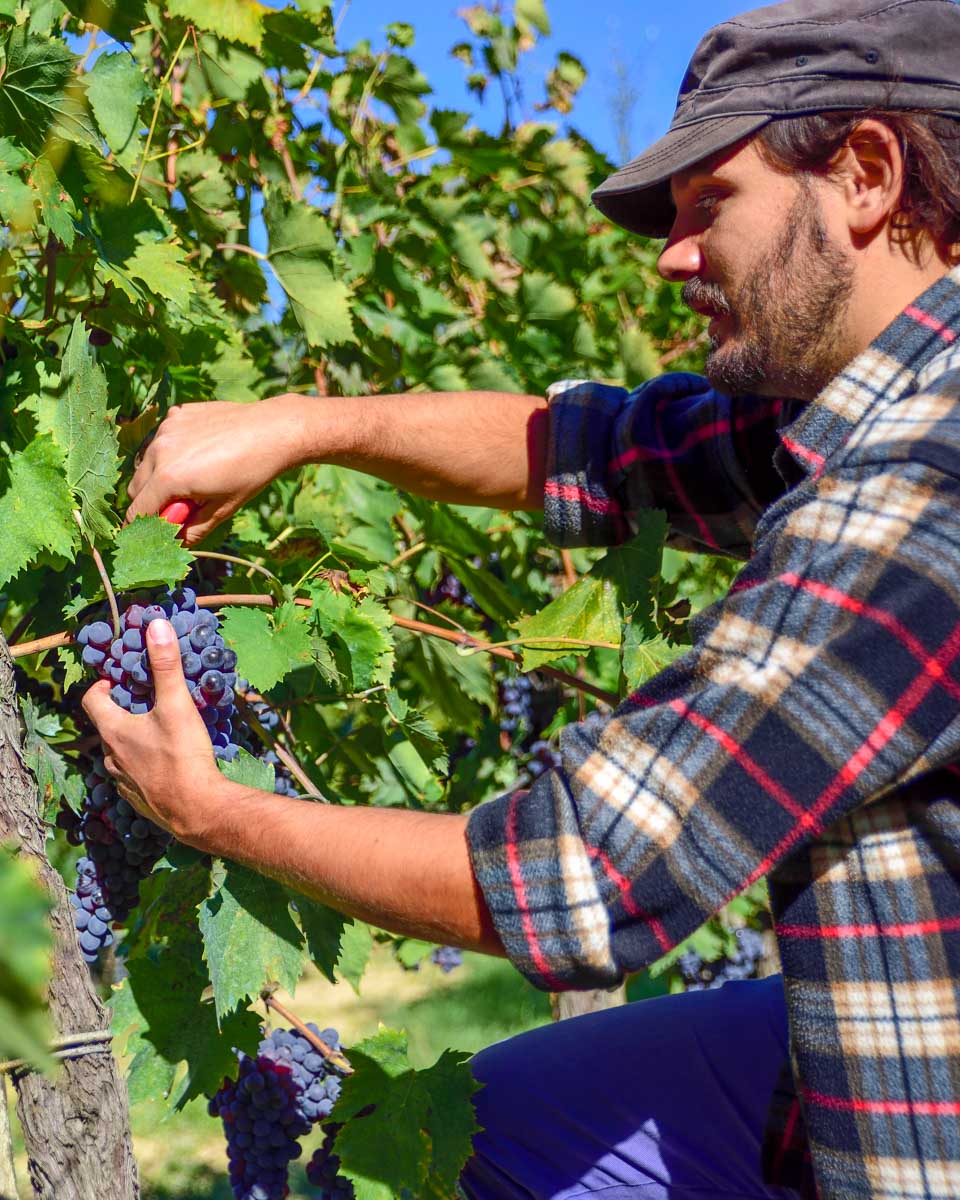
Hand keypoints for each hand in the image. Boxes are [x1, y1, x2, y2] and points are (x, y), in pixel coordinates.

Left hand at [81, 618, 223, 844]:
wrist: (197, 810)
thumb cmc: (183, 755)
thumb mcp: (176, 704)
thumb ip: (166, 664)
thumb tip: (156, 625)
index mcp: (114, 731)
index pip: (91, 700)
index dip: (102, 685)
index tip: (120, 679)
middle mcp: (112, 757)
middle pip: (107, 726)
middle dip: (123, 711)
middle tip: (147, 701)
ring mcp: (123, 781)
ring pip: (121, 754)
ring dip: (134, 740)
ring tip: (160, 731)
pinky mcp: (139, 799)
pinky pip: (134, 776)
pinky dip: (145, 765)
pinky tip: (167, 763)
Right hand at [126, 393, 314, 546]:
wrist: (274, 430)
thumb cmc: (252, 472)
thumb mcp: (223, 509)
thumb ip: (194, 530)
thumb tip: (177, 543)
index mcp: (169, 477)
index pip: (137, 511)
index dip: (145, 525)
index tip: (157, 530)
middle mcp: (159, 451)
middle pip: (136, 487)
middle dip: (151, 501)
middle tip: (181, 505)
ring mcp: (166, 429)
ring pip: (146, 462)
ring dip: (159, 475)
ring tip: (193, 477)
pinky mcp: (177, 414)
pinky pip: (162, 439)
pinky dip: (171, 451)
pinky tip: (199, 452)